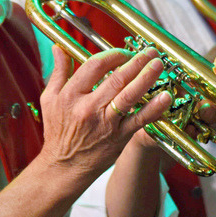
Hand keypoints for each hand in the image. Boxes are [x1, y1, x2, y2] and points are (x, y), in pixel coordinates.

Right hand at [37, 45, 171, 179]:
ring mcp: (105, 124)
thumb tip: (59, 49)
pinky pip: (139, 121)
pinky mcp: (119, 138)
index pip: (95, 66)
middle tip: (150, 52)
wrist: (63, 168)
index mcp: (71, 95)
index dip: (113, 55)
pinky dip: (154, 109)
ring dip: (146, 78)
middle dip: (136, 62)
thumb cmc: (57, 132)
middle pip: (116, 79)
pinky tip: (165, 97)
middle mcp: (88, 108)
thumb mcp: (50, 99)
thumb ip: (58, 72)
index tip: (124, 52)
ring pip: (129, 96)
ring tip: (159, 65)